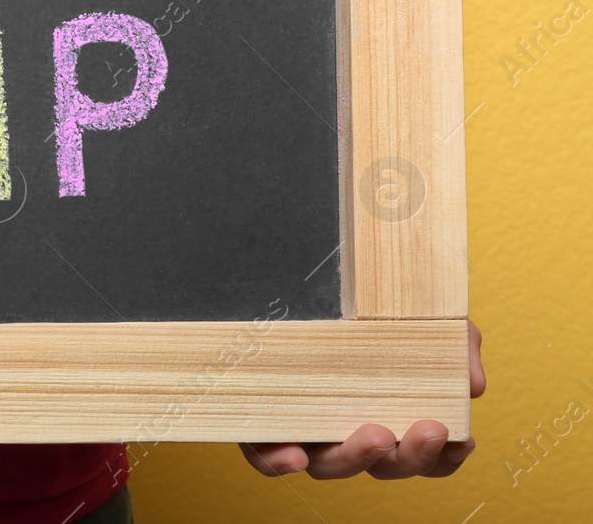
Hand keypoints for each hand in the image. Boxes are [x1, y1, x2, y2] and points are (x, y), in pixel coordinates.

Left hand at [240, 319, 483, 479]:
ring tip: (377, 434)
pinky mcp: (259, 417)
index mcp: (386, 412)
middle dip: (410, 456)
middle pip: (381, 465)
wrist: (297, 267)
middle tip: (430, 429)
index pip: (420, 454)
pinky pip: (264, 455)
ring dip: (357, 458)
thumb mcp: (420, 314)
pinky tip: (296, 455)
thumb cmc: (366, 303)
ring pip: (330, 465)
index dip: (442, 458)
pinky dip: (280, 462)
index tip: (463, 440)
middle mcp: (346, 428)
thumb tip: (473, 385)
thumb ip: (454, 344)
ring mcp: (304, 425)